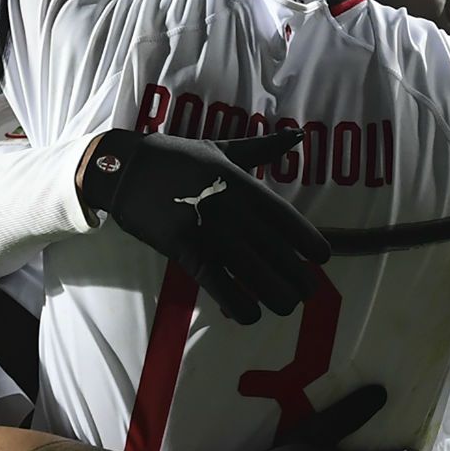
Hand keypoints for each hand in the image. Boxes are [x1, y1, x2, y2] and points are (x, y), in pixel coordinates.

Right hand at [78, 128, 331, 324]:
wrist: (126, 169)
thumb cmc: (178, 158)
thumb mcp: (223, 148)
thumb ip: (262, 148)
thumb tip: (298, 137)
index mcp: (244, 184)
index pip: (288, 220)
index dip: (310, 242)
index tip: (323, 259)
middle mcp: (233, 210)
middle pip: (278, 254)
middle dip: (298, 279)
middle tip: (306, 292)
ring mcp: (210, 233)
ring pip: (255, 276)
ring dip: (275, 297)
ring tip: (284, 306)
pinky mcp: (186, 252)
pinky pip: (219, 286)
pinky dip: (239, 305)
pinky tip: (249, 314)